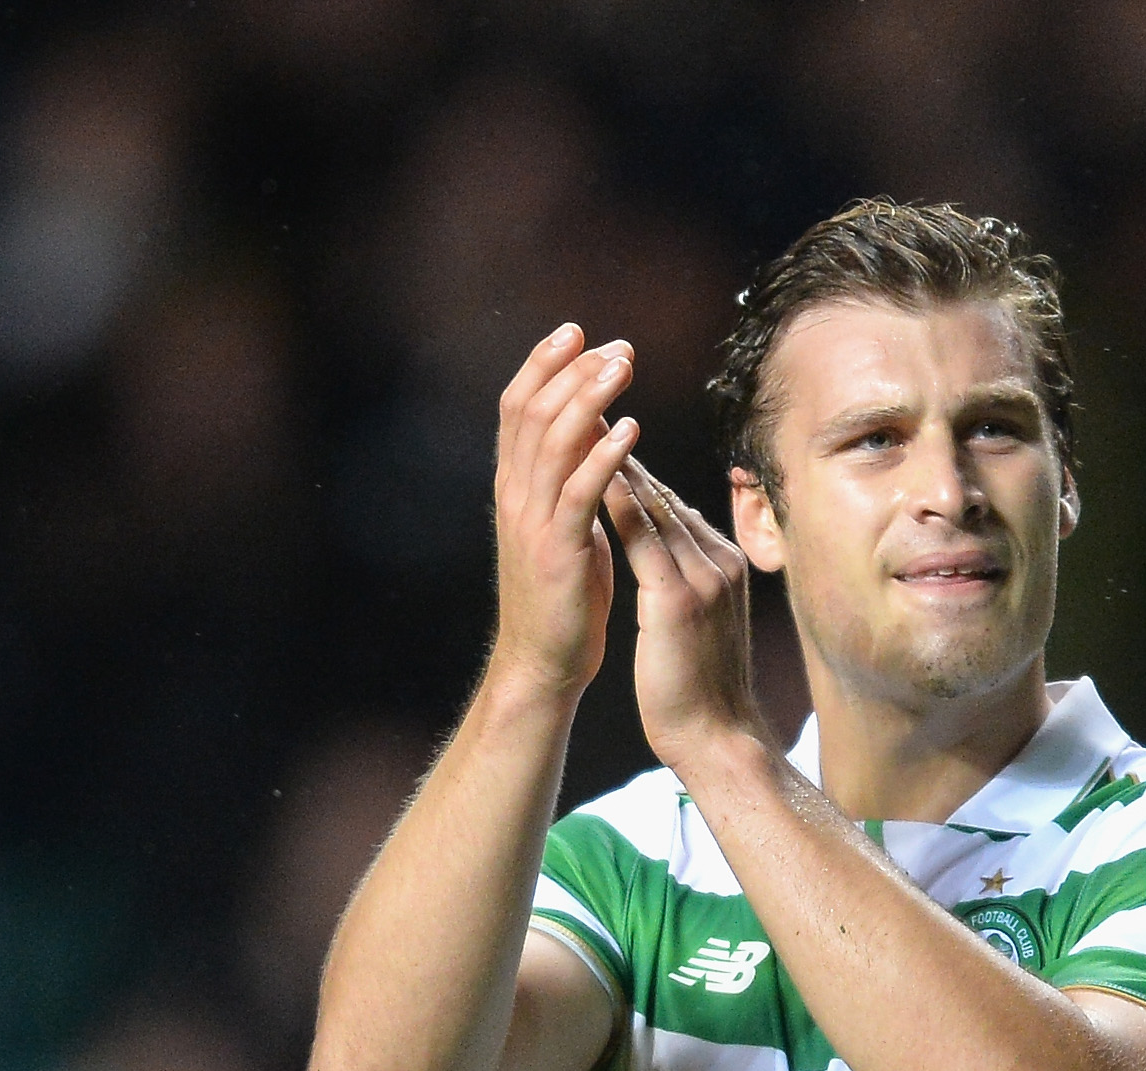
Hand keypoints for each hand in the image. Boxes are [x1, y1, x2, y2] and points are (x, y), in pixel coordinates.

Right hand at [489, 324, 640, 697]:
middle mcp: (515, 496)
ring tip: (623, 367)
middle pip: (532, 412)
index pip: (517, 408)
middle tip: (615, 345)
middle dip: (572, 371)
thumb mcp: (562, 526)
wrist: (544, 663)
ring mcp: (532, 523)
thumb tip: (589, 431)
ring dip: (589, 398)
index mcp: (514, 487)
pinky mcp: (558, 552)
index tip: (577, 332)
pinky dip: (604, 456)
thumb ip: (568, 480)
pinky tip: (631, 430)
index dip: (543, 365)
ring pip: (553, 443)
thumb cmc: (562, 597)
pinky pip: (579, 493)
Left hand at [604, 458, 767, 772]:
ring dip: (616, 463)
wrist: (718, 739)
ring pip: (656, 505)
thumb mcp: (699, 626)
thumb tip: (667, 569)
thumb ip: (686, 589)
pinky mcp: (682, 599)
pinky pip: (644, 539)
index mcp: (722, 566)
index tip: (600, 441)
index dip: (635, 473)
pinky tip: (590, 478)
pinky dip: (618, 504)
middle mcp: (718, 562)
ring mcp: (704, 577)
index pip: (672, 508)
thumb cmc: (700, 692)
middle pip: (664, 494)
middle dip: (623, 453)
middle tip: (586, 412)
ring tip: (582, 427)